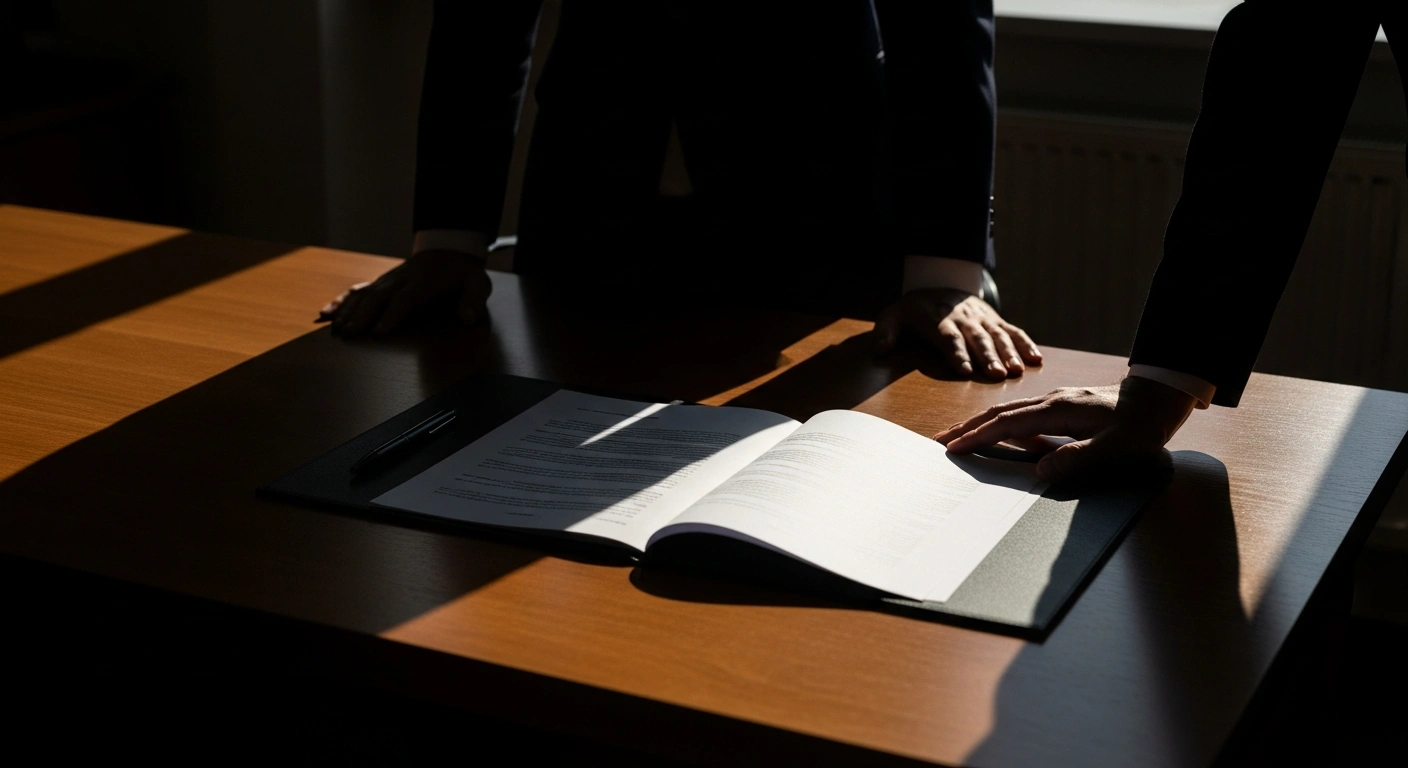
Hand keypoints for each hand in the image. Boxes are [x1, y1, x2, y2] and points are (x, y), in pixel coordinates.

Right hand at [320, 249, 491, 335]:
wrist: (449, 249)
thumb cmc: (463, 273)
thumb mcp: (477, 284)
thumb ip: (474, 300)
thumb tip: (467, 318)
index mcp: (423, 283)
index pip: (405, 299)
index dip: (392, 315)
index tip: (379, 332)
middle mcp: (400, 280)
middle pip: (377, 297)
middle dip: (361, 316)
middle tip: (348, 335)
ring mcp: (388, 280)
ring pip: (363, 294)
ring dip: (347, 310)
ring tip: (334, 328)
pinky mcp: (380, 283)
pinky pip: (357, 290)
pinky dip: (340, 301)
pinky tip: (325, 313)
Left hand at [873, 289, 1041, 378]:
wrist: (937, 283)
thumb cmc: (912, 310)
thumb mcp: (892, 316)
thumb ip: (885, 332)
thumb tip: (880, 350)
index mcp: (939, 321)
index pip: (949, 338)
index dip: (957, 354)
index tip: (965, 371)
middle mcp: (963, 319)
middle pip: (977, 339)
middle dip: (988, 357)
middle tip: (998, 375)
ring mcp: (982, 319)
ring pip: (997, 336)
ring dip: (1009, 353)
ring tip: (1018, 370)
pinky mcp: (995, 320)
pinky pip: (1012, 331)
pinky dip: (1025, 343)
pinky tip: (1036, 358)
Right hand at [935, 376, 1198, 481]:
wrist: (1159, 396)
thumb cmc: (1141, 424)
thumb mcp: (1117, 447)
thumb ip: (1079, 457)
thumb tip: (1042, 469)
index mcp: (1057, 410)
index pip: (1007, 424)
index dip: (978, 436)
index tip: (953, 447)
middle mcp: (1051, 402)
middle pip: (999, 414)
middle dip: (968, 428)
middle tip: (940, 441)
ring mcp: (1056, 402)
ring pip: (1009, 413)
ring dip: (983, 426)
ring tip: (962, 439)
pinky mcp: (1063, 407)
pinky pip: (1024, 416)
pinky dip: (1004, 426)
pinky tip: (1006, 439)